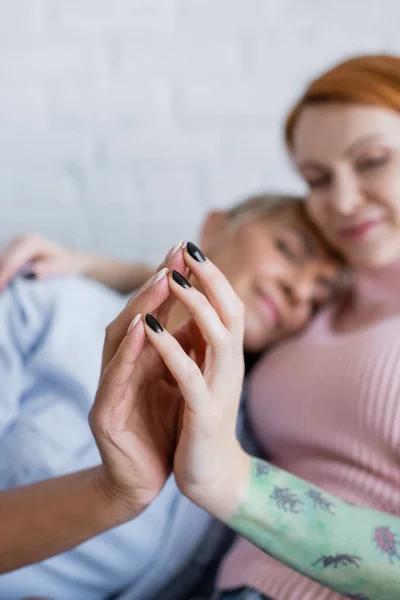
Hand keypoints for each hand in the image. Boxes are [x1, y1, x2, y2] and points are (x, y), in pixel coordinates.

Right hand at [0, 234, 89, 289]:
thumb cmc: (67, 264)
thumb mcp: (63, 266)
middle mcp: (20, 240)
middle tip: (0, 294)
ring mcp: (15, 244)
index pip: (11, 261)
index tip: (1, 290)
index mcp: (31, 242)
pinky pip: (3, 263)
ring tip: (2, 292)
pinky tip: (4, 286)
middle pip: (2, 260)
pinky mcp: (12, 251)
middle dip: (0, 277)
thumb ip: (50, 268)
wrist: (70, 259)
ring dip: (0, 275)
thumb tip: (36, 271)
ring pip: (0, 261)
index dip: (3, 276)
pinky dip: (3, 274)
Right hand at [89, 243, 190, 513]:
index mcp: (141, 361)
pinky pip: (114, 379)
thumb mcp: (177, 383)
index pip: (154, 313)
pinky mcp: (105, 414)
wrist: (145, 481)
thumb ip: (180, 352)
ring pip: (119, 340)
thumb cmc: (163, 429)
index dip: (169, 281)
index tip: (188, 251)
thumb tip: (200, 314)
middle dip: (156, 284)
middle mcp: (122, 367)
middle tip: (176, 253)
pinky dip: (128, 352)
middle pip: (135, 317)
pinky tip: (142, 329)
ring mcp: (110, 389)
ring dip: (141, 308)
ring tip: (162, 280)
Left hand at [142, 244, 248, 519]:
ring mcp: (221, 389)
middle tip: (188, 247)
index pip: (227, 305)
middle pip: (230, 311)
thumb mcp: (204, 374)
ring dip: (195, 305)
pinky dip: (171, 349)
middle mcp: (231, 367)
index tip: (190, 246)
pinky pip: (190, 376)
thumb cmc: (201, 421)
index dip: (211, 275)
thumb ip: (202, 343)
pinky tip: (151, 329)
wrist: (211, 476)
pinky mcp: (205, 414)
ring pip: (218, 336)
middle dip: (210, 277)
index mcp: (227, 357)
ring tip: (173, 278)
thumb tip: (195, 305)